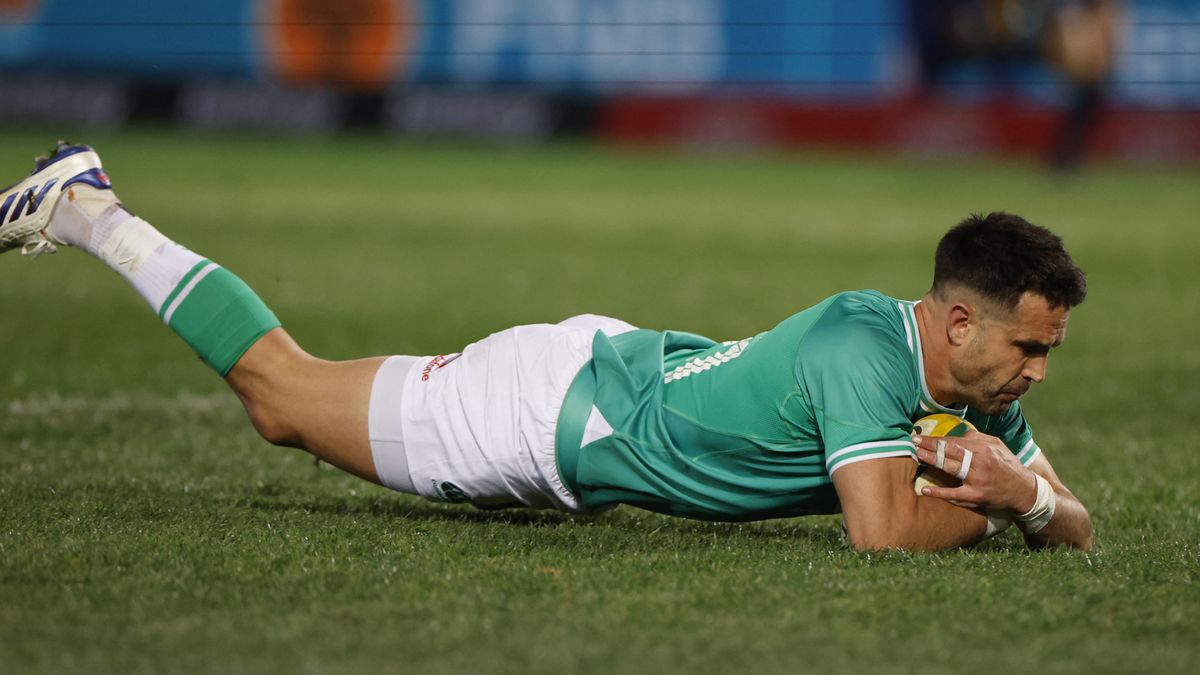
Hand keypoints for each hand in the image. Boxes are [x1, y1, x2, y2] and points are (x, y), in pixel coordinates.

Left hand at [912, 430, 1036, 512]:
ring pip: (952, 468)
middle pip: (951, 452)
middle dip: (930, 446)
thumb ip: (979, 438)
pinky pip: (956, 494)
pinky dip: (940, 492)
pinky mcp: (978, 496)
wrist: (1025, 491)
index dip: (936, 439)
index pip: (955, 441)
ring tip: (917, 456)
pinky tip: (926, 489)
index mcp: (985, 448)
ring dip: (932, 461)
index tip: (920, 436)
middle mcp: (982, 462)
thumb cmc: (1009, 466)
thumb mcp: (999, 446)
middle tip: (912, 442)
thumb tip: (961, 432)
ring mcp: (979, 479)